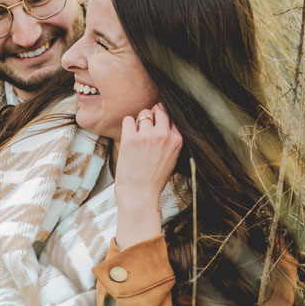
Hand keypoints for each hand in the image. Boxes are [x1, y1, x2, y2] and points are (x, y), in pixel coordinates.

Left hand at [115, 104, 182, 249]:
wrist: (139, 195)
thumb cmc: (153, 179)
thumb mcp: (171, 158)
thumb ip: (169, 139)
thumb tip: (162, 119)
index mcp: (177, 140)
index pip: (171, 115)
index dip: (162, 119)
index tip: (157, 127)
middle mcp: (164, 135)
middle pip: (159, 109)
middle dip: (152, 116)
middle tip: (146, 130)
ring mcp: (147, 135)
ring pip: (143, 114)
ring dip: (139, 124)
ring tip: (137, 139)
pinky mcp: (131, 138)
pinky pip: (128, 120)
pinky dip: (127, 127)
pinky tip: (129, 140)